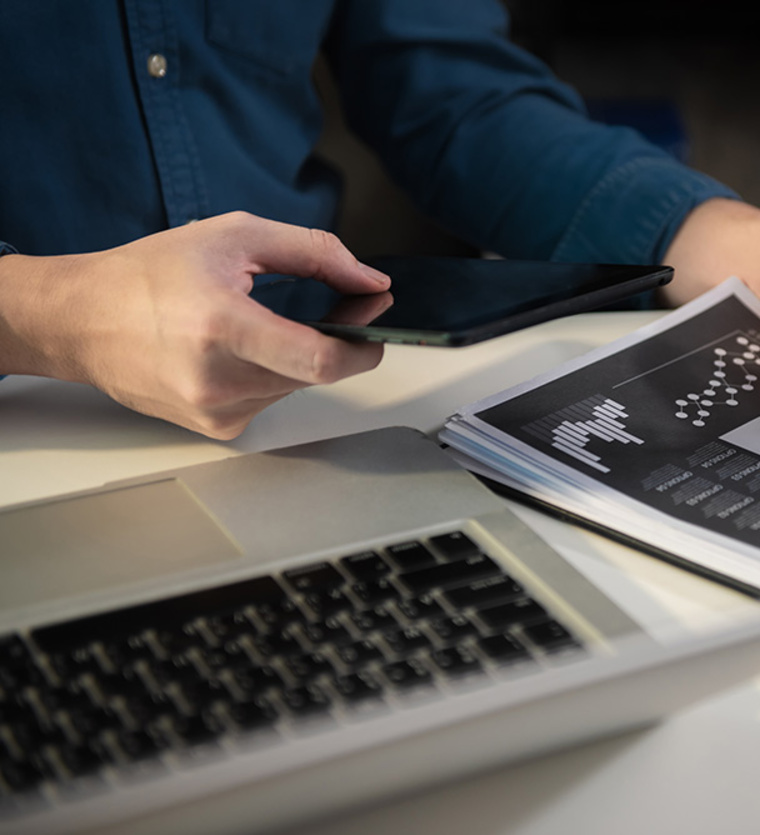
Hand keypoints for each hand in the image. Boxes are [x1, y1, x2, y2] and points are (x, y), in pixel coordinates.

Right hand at [0, 211, 389, 438]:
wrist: (80, 320)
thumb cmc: (147, 275)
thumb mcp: (235, 237)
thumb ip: (313, 252)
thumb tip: (368, 280)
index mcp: (221, 327)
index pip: (320, 359)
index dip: (363, 346)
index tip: (377, 324)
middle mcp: (217, 379)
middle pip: (314, 372)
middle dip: (336, 340)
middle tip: (338, 308)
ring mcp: (215, 411)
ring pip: (296, 386)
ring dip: (298, 357)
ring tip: (259, 324)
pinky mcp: (215, 428)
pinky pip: (270, 400)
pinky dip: (272, 375)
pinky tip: (238, 352)